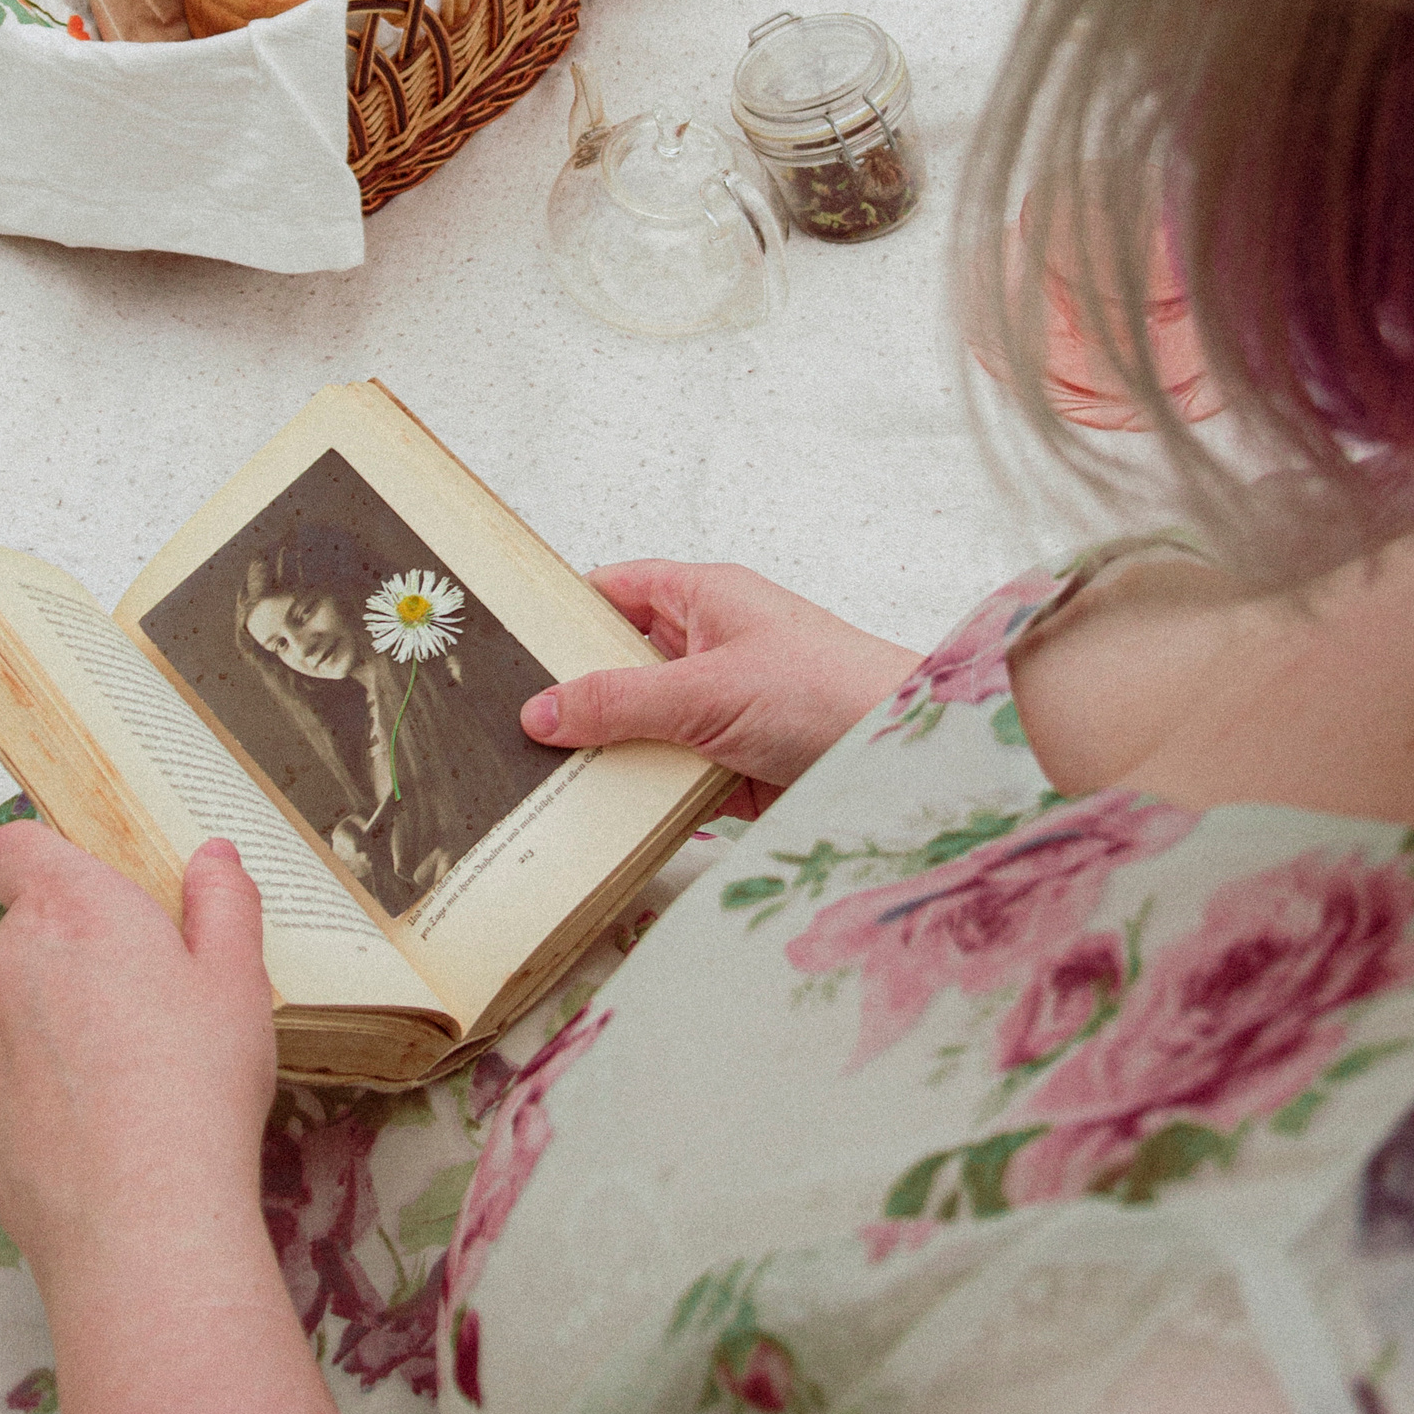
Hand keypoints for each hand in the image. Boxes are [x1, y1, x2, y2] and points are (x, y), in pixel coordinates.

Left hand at [0, 827, 277, 1307]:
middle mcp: (9, 965)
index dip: (45, 860)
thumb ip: (224, 902)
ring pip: (13, 1010)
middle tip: (142, 998)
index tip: (90, 891)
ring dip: (52, 1024)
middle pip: (24, 932)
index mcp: (72, 910)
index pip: (15, 848)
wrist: (143, 1222)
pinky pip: (4, 1082)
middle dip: (71, 952)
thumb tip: (213, 858)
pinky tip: (96, 1132)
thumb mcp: (238, 980)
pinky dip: (39, 1093)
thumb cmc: (197, 1086)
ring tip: (125, 1077)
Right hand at [521, 561, 918, 813]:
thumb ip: (619, 702)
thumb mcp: (705, 691)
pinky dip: (643, 799)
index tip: (506, 644)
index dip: (563, 612)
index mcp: (704, 600)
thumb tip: (540, 709)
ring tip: (536, 783)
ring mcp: (724, 711)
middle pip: (622, 667)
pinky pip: (672, 780)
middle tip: (506, 727)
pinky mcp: (736, 769)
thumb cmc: (828, 692)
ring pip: (643, 730)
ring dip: (607, 757)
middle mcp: (711, 649)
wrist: (907, 764)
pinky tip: (598, 822)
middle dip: (574, 697)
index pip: (616, 591)